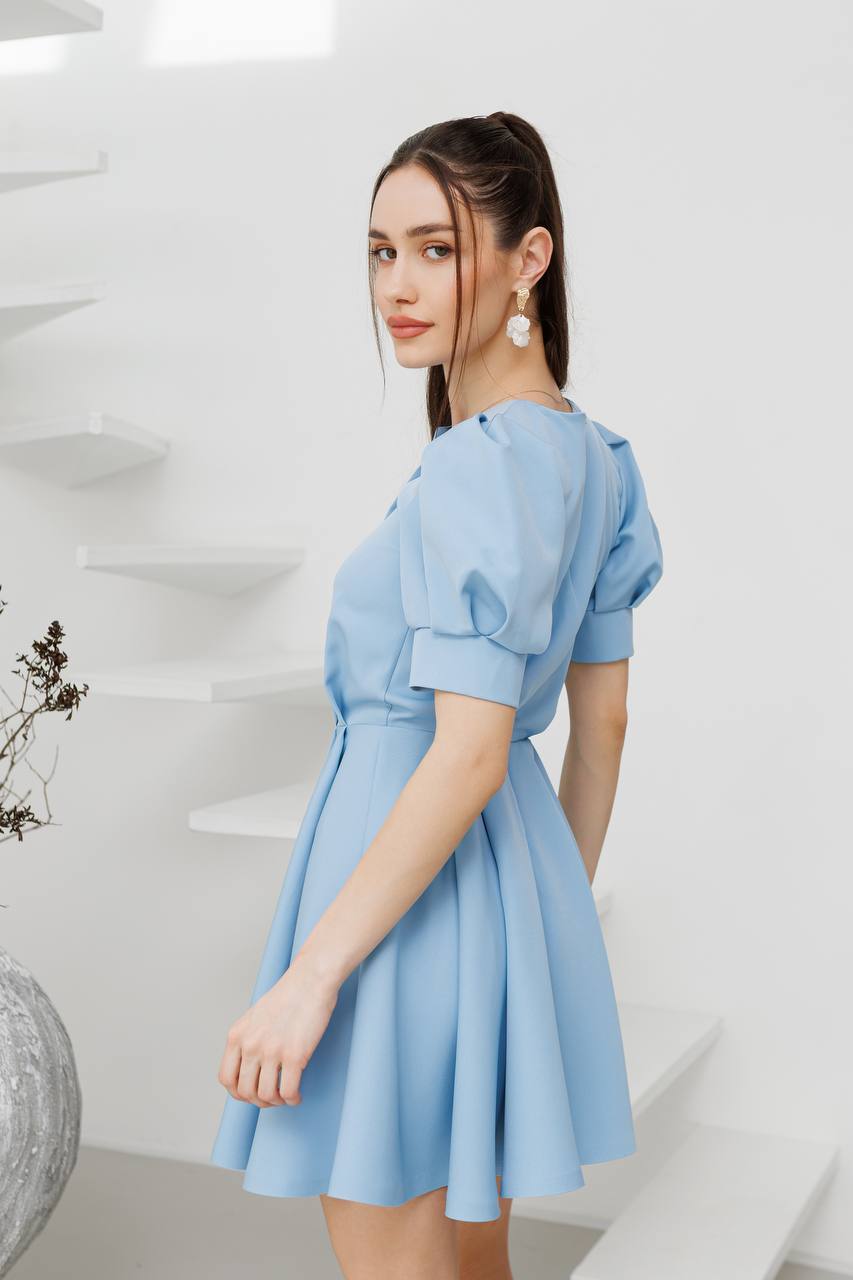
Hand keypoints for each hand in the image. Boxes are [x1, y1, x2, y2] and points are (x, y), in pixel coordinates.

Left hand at [217, 960, 338, 1106]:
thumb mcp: (255, 1017)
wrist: (310, 980)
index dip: (238, 1093)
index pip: (226, 1078)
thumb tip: (249, 1068)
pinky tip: (297, 1094)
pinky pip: (287, 1092)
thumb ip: (247, 1040)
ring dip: (276, 1102)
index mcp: (237, 1035)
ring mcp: (271, 1051)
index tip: (251, 1094)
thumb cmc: (288, 995)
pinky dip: (292, 1099)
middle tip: (272, 1098)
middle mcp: (250, 1045)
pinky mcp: (294, 1056)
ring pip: (265, 1096)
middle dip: (259, 1101)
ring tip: (286, 1096)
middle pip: (245, 1092)